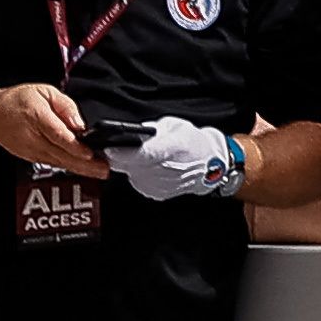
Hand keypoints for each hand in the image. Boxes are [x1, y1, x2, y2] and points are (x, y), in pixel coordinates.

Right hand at [0, 83, 103, 175]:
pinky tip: (85, 170)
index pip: (57, 134)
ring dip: (81, 169)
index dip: (73, 145)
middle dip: (84, 163)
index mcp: (36, 116)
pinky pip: (54, 164)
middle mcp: (33, 137)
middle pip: (60, 153)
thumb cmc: (20, 101)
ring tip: (100, 172)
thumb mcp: (45, 91)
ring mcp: (31, 150)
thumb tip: (79, 124)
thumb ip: (65, 106)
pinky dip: (70, 168)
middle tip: (103, 169)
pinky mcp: (32, 157)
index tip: (88, 152)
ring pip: (58, 162)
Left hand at [106, 115, 246, 202]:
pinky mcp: (155, 193)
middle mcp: (163, 170)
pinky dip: (139, 174)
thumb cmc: (195, 144)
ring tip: (145, 157)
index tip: (108, 147)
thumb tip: (133, 135)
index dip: (120, 152)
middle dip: (121, 156)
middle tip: (124, 147)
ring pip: (129, 173)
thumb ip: (152, 130)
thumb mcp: (175, 127)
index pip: (139, 154)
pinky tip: (152, 168)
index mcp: (170, 149)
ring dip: (130, 165)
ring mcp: (158, 184)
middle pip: (127, 165)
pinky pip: (137, 181)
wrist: (212, 167)